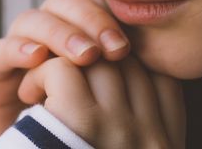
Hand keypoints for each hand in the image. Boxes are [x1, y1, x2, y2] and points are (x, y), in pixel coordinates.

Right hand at [0, 0, 129, 142]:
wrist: (49, 141)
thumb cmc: (92, 107)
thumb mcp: (117, 78)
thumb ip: (133, 55)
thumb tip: (167, 43)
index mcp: (83, 17)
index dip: (115, 0)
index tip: (140, 26)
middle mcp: (54, 22)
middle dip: (96, 19)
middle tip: (118, 48)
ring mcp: (24, 41)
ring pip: (37, 17)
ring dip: (63, 33)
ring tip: (85, 56)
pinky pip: (0, 48)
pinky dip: (19, 48)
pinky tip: (38, 58)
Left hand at [18, 55, 185, 148]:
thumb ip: (155, 140)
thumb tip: (150, 98)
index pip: (166, 84)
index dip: (141, 70)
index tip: (114, 77)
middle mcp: (149, 135)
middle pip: (132, 67)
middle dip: (102, 62)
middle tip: (73, 74)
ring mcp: (120, 128)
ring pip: (100, 61)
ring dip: (72, 64)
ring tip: (47, 82)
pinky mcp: (81, 124)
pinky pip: (66, 73)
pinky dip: (46, 74)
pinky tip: (34, 93)